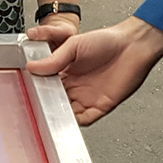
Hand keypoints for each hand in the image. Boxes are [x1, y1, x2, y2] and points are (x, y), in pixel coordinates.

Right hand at [25, 16, 162, 125]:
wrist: (134, 46)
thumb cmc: (108, 40)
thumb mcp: (74, 45)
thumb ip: (54, 58)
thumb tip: (33, 67)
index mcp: (68, 70)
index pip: (48, 83)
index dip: (39, 87)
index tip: (28, 88)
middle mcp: (77, 85)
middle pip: (56, 99)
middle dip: (46, 103)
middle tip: (36, 103)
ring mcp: (89, 96)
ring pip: (68, 112)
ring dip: (59, 114)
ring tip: (49, 112)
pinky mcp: (101, 106)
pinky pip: (85, 119)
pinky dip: (75, 122)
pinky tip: (67, 118)